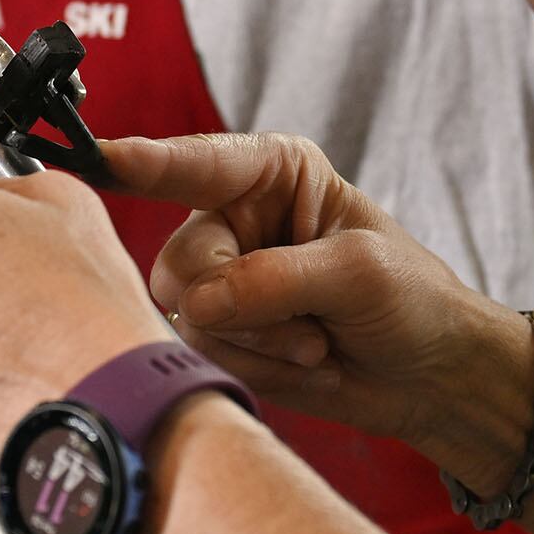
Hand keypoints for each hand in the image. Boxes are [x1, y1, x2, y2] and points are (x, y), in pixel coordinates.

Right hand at [105, 133, 533, 495]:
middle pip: (180, 263)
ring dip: (262, 344)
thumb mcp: (358, 273)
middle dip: (242, 306)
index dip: (144, 161)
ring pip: (189, 317)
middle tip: (309, 321)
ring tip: (317, 341)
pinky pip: (206, 357)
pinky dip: (263, 370)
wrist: (433, 377)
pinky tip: (306, 362)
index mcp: (274, 173)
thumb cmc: (412, 300)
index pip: (196, 162)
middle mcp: (236, 219)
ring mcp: (226, 281)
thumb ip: (273, 280)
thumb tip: (198, 302)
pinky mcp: (225, 336)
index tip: (99, 157)